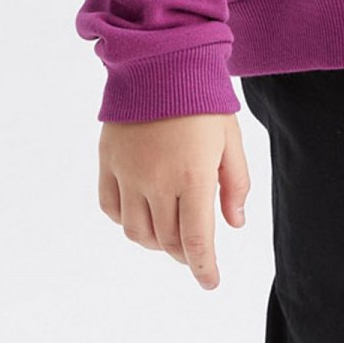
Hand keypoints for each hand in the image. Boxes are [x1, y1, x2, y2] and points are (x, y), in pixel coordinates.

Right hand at [97, 111, 250, 287]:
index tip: (210, 282)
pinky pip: (111, 208)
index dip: (204, 268)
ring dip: (155, 242)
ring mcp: (127, 173)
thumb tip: (234, 224)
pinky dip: (125, 221)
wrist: (159, 60)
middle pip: (167, 241)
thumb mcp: (231, 140)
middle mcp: (156, 181)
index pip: (196, 240)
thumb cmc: (202, 98)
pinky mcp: (107, 161)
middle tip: (196, 253)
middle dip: (184, 255)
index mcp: (193, 177)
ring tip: (169, 235)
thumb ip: (236, 185)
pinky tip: (141, 214)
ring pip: (136, 231)